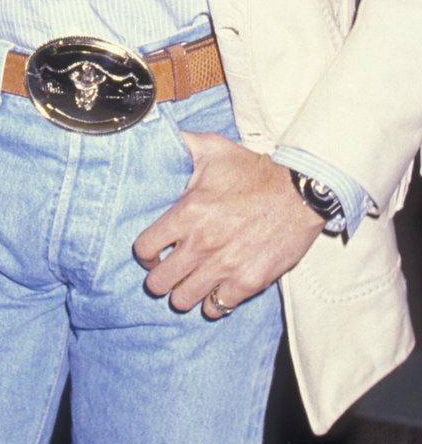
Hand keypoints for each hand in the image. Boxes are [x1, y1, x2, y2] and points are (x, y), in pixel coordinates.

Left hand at [133, 131, 324, 317]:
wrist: (300, 193)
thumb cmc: (255, 171)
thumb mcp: (214, 149)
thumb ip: (182, 144)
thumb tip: (159, 137)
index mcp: (187, 213)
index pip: (144, 249)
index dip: (145, 254)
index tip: (154, 253)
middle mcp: (201, 244)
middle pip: (158, 283)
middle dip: (160, 278)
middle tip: (170, 271)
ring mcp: (225, 266)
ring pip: (183, 300)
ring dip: (183, 293)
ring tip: (190, 282)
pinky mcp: (248, 282)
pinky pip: (216, 307)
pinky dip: (213, 301)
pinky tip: (216, 289)